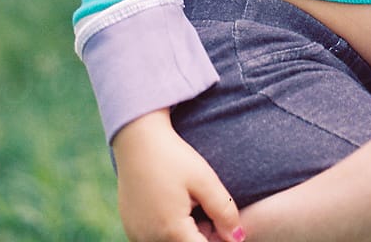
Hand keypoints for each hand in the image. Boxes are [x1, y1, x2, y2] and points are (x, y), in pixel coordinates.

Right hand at [112, 109, 243, 241]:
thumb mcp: (204, 180)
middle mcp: (150, 240)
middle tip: (207, 207)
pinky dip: (170, 229)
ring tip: (192, 203)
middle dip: (203, 236)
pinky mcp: (132, 228)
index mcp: (171, 231)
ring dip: (186, 234)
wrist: (136, 139)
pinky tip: (176, 204)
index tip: (223, 221)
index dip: (219, 238)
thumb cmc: (172, 157)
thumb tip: (238, 238)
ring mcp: (138, 235)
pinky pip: (156, 237)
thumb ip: (224, 212)